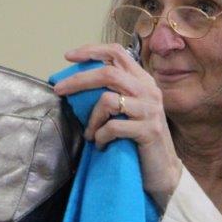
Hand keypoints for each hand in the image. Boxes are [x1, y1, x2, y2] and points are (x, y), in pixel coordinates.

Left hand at [53, 43, 182, 207]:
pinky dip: (101, 137)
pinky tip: (102, 146)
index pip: (117, 53)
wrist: (162, 170)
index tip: (69, 56)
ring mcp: (150, 110)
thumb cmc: (139, 140)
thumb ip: (113, 92)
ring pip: (107, 100)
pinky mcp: (148, 130)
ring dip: (91, 120)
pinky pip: (113, 127)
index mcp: (143, 81)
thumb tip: (77, 83)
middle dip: (78, 80)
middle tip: (59, 90)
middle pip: (108, 72)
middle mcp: (149, 90)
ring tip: (90, 134)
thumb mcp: (128, 110)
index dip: (92, 50)